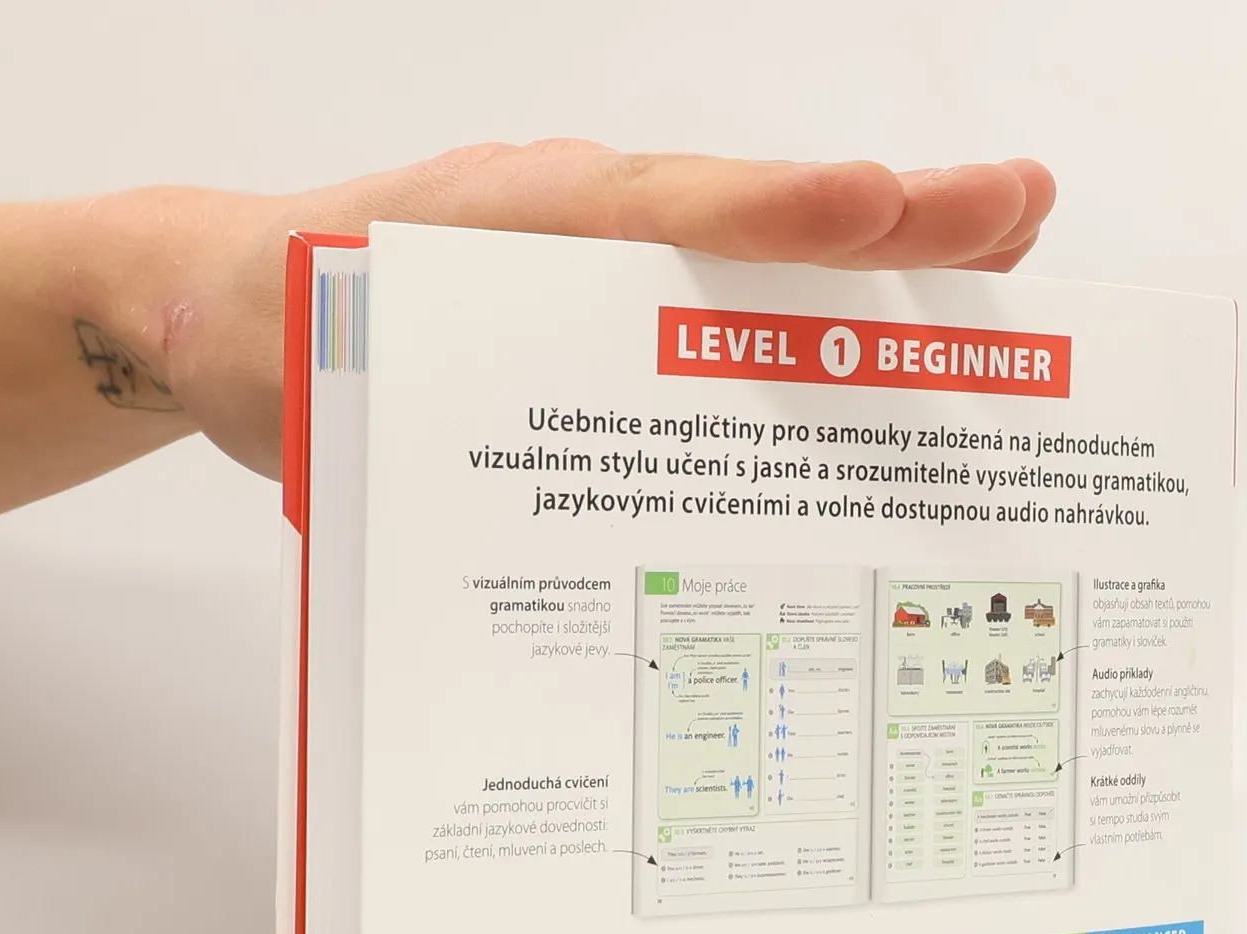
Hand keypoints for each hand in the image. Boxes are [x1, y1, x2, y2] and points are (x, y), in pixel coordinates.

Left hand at [163, 141, 1057, 478]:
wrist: (227, 314)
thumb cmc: (266, 331)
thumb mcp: (284, 358)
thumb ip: (338, 381)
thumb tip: (376, 413)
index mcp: (509, 230)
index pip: (657, 213)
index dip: (765, 218)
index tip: (868, 208)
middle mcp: (578, 231)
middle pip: (747, 217)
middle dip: (884, 220)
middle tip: (1019, 211)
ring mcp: (602, 264)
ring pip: (754, 252)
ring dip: (876, 257)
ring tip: (1004, 256)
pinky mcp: (606, 310)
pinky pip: (724, 302)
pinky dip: (813, 305)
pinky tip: (888, 343)